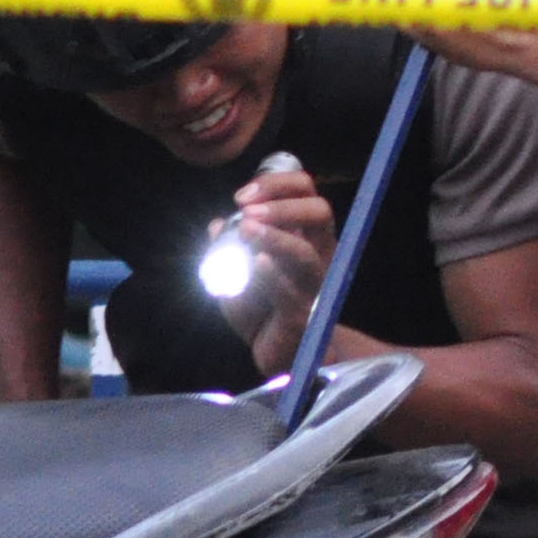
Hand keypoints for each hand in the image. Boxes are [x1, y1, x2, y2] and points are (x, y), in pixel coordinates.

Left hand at [210, 160, 334, 363]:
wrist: (276, 352)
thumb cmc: (262, 305)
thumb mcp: (240, 270)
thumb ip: (230, 246)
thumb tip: (217, 225)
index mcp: (306, 235)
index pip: (306, 192)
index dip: (277, 185)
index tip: (241, 196)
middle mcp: (318, 254)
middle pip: (320, 212)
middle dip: (282, 205)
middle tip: (246, 211)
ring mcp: (312, 285)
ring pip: (305, 252)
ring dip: (274, 236)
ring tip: (245, 228)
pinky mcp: (301, 315)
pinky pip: (290, 293)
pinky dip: (271, 276)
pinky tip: (256, 263)